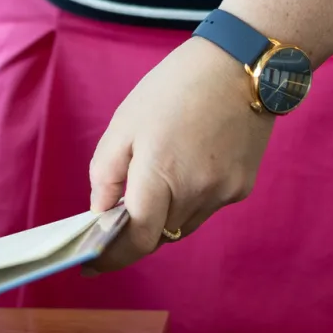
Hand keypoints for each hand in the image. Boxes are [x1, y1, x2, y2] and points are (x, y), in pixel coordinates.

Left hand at [88, 36, 274, 269]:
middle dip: (134, 229)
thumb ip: (108, 171)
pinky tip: (183, 164)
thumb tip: (99, 211)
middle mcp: (197, 192)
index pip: (137, 237)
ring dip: (161, 215)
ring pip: (183, 224)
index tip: (91, 264)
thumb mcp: (125, 122)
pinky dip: (186, 198)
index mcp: (161, 173)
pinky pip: (204, 207)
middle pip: (159, 233)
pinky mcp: (242, 189)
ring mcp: (224, 194)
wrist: (240, 68)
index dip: (113, 256)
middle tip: (111, 215)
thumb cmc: (174, 87)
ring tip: (150, 177)